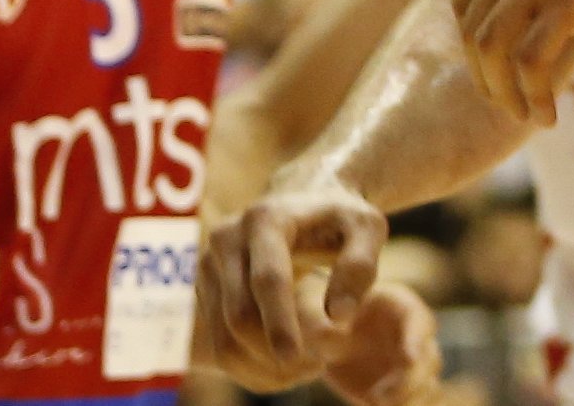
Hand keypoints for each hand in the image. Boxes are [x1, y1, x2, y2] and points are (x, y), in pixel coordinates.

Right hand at [195, 171, 390, 391]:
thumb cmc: (340, 217)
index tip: (294, 356)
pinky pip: (220, 346)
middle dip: (275, 351)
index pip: (267, 279)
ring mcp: (209, 266)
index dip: (279, 322)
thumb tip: (338, 316)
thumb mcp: (367, 228)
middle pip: (239, 316)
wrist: (304, 202)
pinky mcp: (206, 292)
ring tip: (308, 368)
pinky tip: (286, 369)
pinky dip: (252, 368)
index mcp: (266, 218)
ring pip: (224, 340)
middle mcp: (227, 239)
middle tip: (319, 365)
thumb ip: (360, 266)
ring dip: (263, 368)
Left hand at [316, 280, 442, 405]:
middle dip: (410, 378)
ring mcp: (409, 363)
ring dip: (409, 397)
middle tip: (381, 396)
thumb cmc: (319, 312)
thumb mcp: (311, 309)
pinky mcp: (401, 388)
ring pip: (426, 383)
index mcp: (398, 304)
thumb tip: (328, 332)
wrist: (323, 337)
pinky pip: (413, 400)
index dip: (415, 339)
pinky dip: (404, 405)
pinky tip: (376, 405)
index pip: (417, 320)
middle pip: (427, 357)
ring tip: (376, 401)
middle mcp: (413, 333)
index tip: (407, 359)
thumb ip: (318, 319)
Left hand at [453, 0, 573, 123]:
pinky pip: (530, 63)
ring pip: (494, 49)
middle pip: (475, 29)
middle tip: (512, 108)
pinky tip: (550, 114)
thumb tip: (494, 37)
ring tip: (530, 115)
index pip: (465, 2)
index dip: (473, 52)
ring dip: (506, 95)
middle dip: (488, 80)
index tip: (498, 82)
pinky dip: (535, 97)